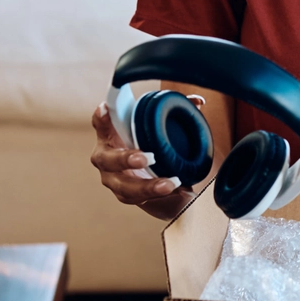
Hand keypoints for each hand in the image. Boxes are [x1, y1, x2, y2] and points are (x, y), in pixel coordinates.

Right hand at [89, 99, 199, 214]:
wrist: (153, 175)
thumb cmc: (150, 143)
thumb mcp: (159, 128)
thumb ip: (176, 111)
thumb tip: (198, 101)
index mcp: (111, 135)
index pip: (101, 124)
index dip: (102, 117)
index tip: (107, 109)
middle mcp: (106, 156)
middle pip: (107, 158)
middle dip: (125, 159)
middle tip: (148, 158)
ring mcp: (113, 178)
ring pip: (123, 186)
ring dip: (146, 186)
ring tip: (169, 184)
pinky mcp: (125, 195)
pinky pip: (138, 198)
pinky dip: (157, 195)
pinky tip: (176, 191)